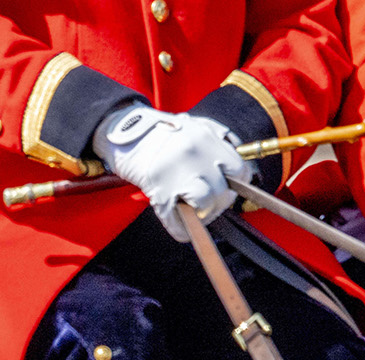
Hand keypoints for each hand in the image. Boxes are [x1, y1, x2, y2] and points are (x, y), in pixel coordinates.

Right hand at [92, 103, 251, 241]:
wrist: (124, 133)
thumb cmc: (161, 133)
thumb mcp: (195, 126)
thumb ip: (220, 141)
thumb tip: (239, 170)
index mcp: (206, 138)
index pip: (240, 170)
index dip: (236, 183)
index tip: (227, 186)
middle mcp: (195, 155)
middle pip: (224, 192)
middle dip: (218, 201)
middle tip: (207, 199)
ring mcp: (176, 174)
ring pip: (206, 206)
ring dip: (203, 213)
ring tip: (193, 208)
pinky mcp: (159, 191)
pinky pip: (180, 223)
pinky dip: (182, 228)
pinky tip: (178, 219)